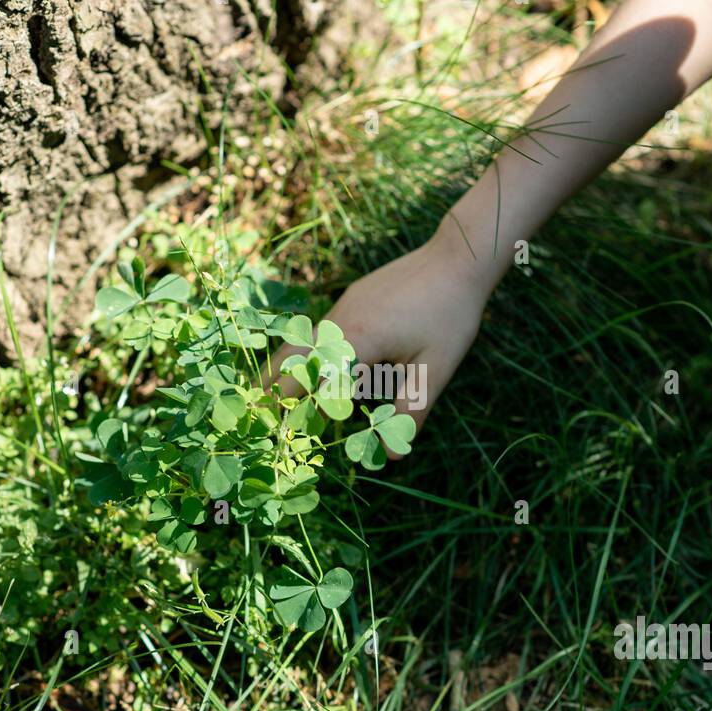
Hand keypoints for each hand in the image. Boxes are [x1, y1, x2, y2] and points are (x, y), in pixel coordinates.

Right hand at [266, 233, 488, 440]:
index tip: (281, 436)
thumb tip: (394, 454)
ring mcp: (344, 307)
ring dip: (284, 369)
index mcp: (358, 340)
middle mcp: (340, 322)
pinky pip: (319, 330)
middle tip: (254, 417)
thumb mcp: (436, 367)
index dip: (296, 411)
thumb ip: (411, 410)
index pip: (313, 383)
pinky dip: (304, 352)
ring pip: (301, 341)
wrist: (457, 256)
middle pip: (292, 358)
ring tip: (266, 395)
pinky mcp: (353, 299)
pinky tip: (306, 366)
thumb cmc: (450, 313)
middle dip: (272, 389)